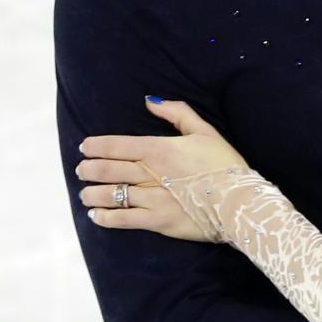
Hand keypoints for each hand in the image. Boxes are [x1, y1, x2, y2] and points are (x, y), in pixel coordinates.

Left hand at [77, 98, 245, 239]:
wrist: (239, 200)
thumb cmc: (224, 165)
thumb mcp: (206, 131)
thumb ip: (177, 113)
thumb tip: (150, 100)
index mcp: (160, 149)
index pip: (118, 145)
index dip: (97, 146)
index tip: (85, 147)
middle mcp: (150, 173)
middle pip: (109, 170)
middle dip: (89, 169)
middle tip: (82, 169)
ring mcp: (152, 199)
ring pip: (111, 194)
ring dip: (92, 194)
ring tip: (85, 194)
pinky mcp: (157, 221)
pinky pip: (122, 219)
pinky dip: (105, 218)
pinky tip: (96, 216)